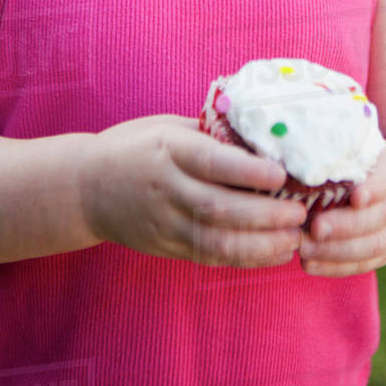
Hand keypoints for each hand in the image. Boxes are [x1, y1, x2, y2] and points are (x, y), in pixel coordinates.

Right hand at [78, 115, 307, 267]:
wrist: (86, 188)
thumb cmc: (134, 146)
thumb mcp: (167, 127)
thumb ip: (209, 136)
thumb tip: (263, 140)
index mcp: (167, 150)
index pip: (211, 162)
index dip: (249, 170)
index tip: (282, 174)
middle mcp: (166, 188)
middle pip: (220, 208)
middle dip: (266, 214)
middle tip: (300, 212)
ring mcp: (164, 222)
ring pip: (218, 241)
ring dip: (262, 244)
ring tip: (295, 238)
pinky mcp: (166, 246)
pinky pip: (210, 257)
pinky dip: (246, 258)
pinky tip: (274, 253)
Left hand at [298, 144, 385, 277]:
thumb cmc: (365, 166)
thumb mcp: (360, 150)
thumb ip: (336, 150)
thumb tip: (293, 145)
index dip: (373, 190)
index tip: (354, 196)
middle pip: (377, 218)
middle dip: (345, 226)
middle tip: (314, 227)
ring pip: (372, 246)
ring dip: (336, 251)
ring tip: (305, 249)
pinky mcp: (385, 254)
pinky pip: (363, 265)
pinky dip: (335, 267)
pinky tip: (309, 265)